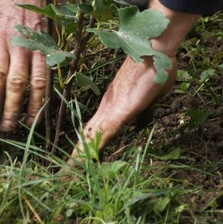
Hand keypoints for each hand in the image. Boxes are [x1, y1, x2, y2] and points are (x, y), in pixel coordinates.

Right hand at [0, 0, 62, 130]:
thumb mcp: (59, 19)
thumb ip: (56, 45)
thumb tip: (62, 71)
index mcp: (43, 43)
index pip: (40, 82)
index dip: (36, 106)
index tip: (33, 124)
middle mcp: (22, 43)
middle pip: (16, 85)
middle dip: (13, 111)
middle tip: (8, 130)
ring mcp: (2, 37)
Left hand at [73, 0, 199, 160]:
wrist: (155, 48)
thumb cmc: (157, 67)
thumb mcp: (153, 95)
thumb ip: (145, 109)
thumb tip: (142, 120)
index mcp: (114, 105)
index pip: (97, 130)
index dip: (88, 145)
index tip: (79, 159)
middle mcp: (107, 108)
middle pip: (88, 137)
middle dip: (78, 156)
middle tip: (65, 173)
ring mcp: (111, 110)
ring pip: (90, 138)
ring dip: (80, 158)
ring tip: (66, 174)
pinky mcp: (119, 112)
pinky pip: (102, 136)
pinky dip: (91, 151)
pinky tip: (82, 163)